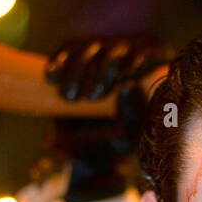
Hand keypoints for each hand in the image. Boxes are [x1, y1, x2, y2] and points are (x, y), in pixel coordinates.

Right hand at [34, 35, 175, 200]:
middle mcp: (127, 55)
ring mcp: (100, 52)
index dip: (137, 60)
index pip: (150, 53)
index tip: (124, 78)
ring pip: (88, 46)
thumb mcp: (129, 137)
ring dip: (75, 69)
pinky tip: (51, 78)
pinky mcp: (73, 55)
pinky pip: (65, 49)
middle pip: (115, 48)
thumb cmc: (117, 145)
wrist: (88, 154)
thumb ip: (134, 115)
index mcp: (150, 72)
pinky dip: (58, 62)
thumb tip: (130, 87)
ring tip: (69, 97)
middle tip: (91, 97)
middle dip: (100, 70)